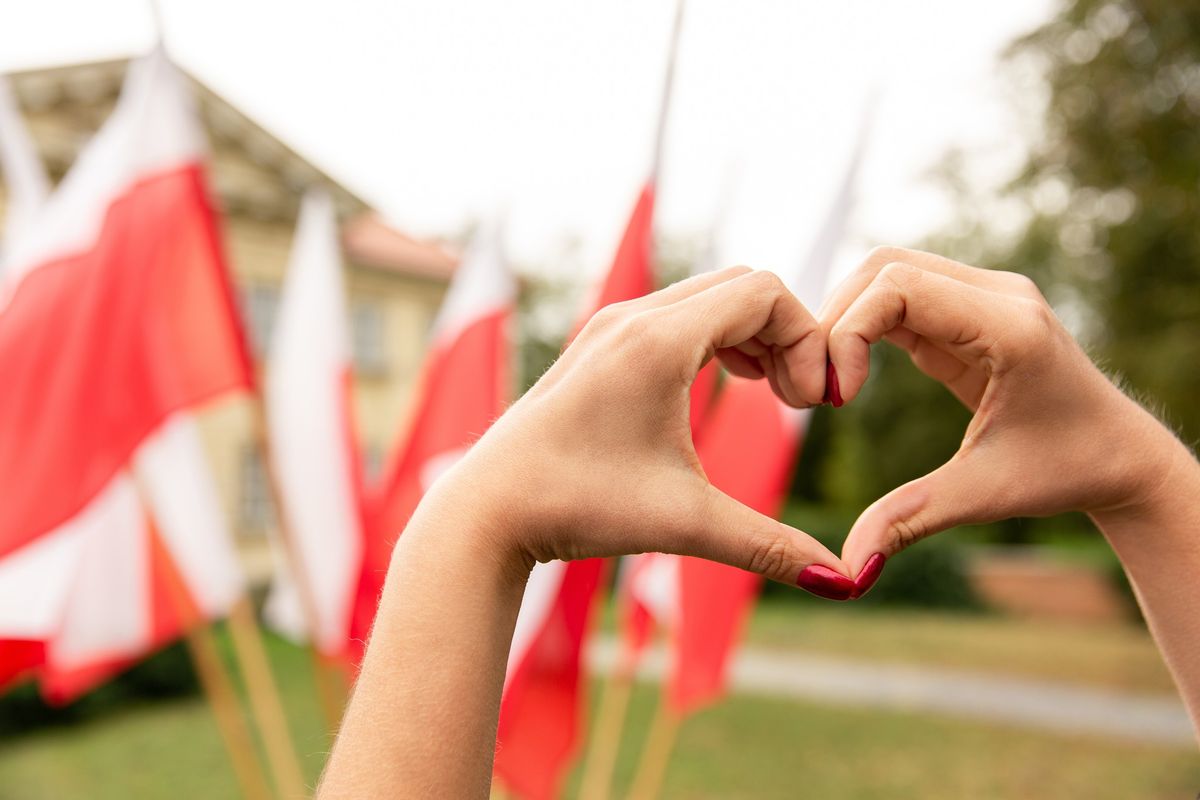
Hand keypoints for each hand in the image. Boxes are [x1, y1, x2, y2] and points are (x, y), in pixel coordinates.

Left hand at [426, 266, 851, 591]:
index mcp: (658, 341)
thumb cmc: (579, 508)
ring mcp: (611, 324)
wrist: (488, 511)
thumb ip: (771, 547)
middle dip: (786, 334)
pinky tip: (727, 384)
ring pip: (708, 296)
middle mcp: (633, 316)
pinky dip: (717, 336)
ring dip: (753, 334)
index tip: (812, 406)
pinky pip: (678, 313)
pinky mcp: (598, 343)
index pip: (765, 291)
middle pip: (742, 284)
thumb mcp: (686, 524)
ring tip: (771, 394)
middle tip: (798, 401)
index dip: (809, 340)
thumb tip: (847, 584)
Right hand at [821, 247, 1180, 576]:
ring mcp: (984, 294)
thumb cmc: (1065, 471)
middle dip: (834, 321)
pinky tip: (850, 376)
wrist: (1120, 456)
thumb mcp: (983, 495)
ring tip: (829, 384)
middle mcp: (998, 293)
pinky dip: (863, 326)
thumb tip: (844, 569)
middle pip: (883, 266)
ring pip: (886, 273)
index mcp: (1009, 325)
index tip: (836, 398)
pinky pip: (899, 296)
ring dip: (844, 320)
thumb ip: (909, 520)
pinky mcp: (968, 309)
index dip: (847, 331)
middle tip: (817, 390)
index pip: (898, 285)